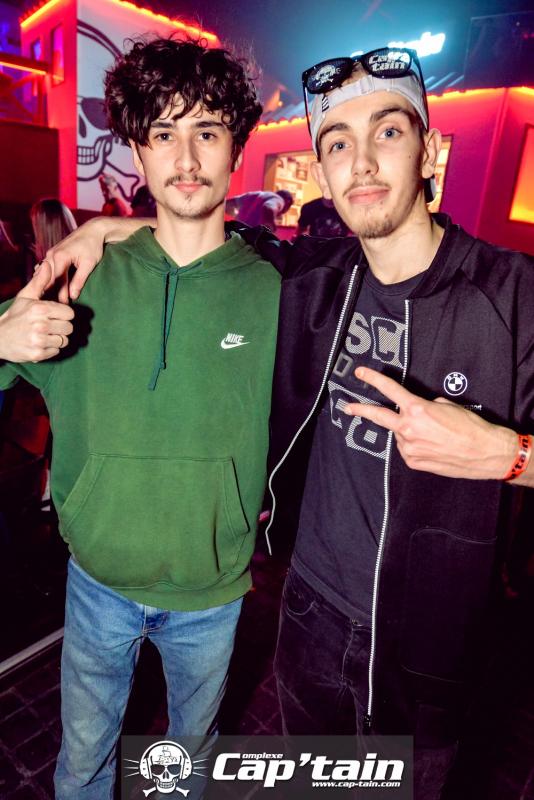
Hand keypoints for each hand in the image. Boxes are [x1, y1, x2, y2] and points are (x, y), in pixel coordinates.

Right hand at [0, 262, 73, 362]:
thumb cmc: (15, 315)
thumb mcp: (26, 296)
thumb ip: (40, 281)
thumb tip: (48, 263)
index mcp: (40, 309)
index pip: (70, 313)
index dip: (64, 314)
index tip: (55, 315)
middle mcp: (40, 325)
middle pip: (69, 328)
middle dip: (61, 327)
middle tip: (49, 326)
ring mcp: (39, 341)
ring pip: (64, 341)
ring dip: (57, 339)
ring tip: (45, 335)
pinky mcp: (38, 354)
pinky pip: (56, 352)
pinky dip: (50, 349)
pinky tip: (40, 343)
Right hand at [42, 217, 106, 302]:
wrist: (93, 230)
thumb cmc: (93, 246)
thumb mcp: (89, 264)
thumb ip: (79, 280)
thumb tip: (73, 295)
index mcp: (60, 257)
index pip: (57, 282)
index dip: (60, 295)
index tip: (64, 307)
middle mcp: (51, 255)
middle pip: (49, 279)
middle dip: (52, 293)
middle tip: (55, 307)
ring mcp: (50, 254)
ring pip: (46, 274)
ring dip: (48, 286)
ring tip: (52, 300)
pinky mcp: (52, 254)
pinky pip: (46, 269)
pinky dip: (48, 278)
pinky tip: (49, 288)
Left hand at [343, 366, 516, 479]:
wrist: (485, 452)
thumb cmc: (471, 427)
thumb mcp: (447, 405)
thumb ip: (425, 405)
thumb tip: (416, 410)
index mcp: (417, 409)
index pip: (389, 390)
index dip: (373, 379)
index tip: (360, 373)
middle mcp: (408, 429)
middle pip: (378, 416)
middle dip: (361, 409)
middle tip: (348, 406)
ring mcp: (409, 447)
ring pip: (400, 434)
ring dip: (408, 432)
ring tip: (432, 435)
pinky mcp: (413, 462)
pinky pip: (407, 449)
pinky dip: (415, 445)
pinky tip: (432, 446)